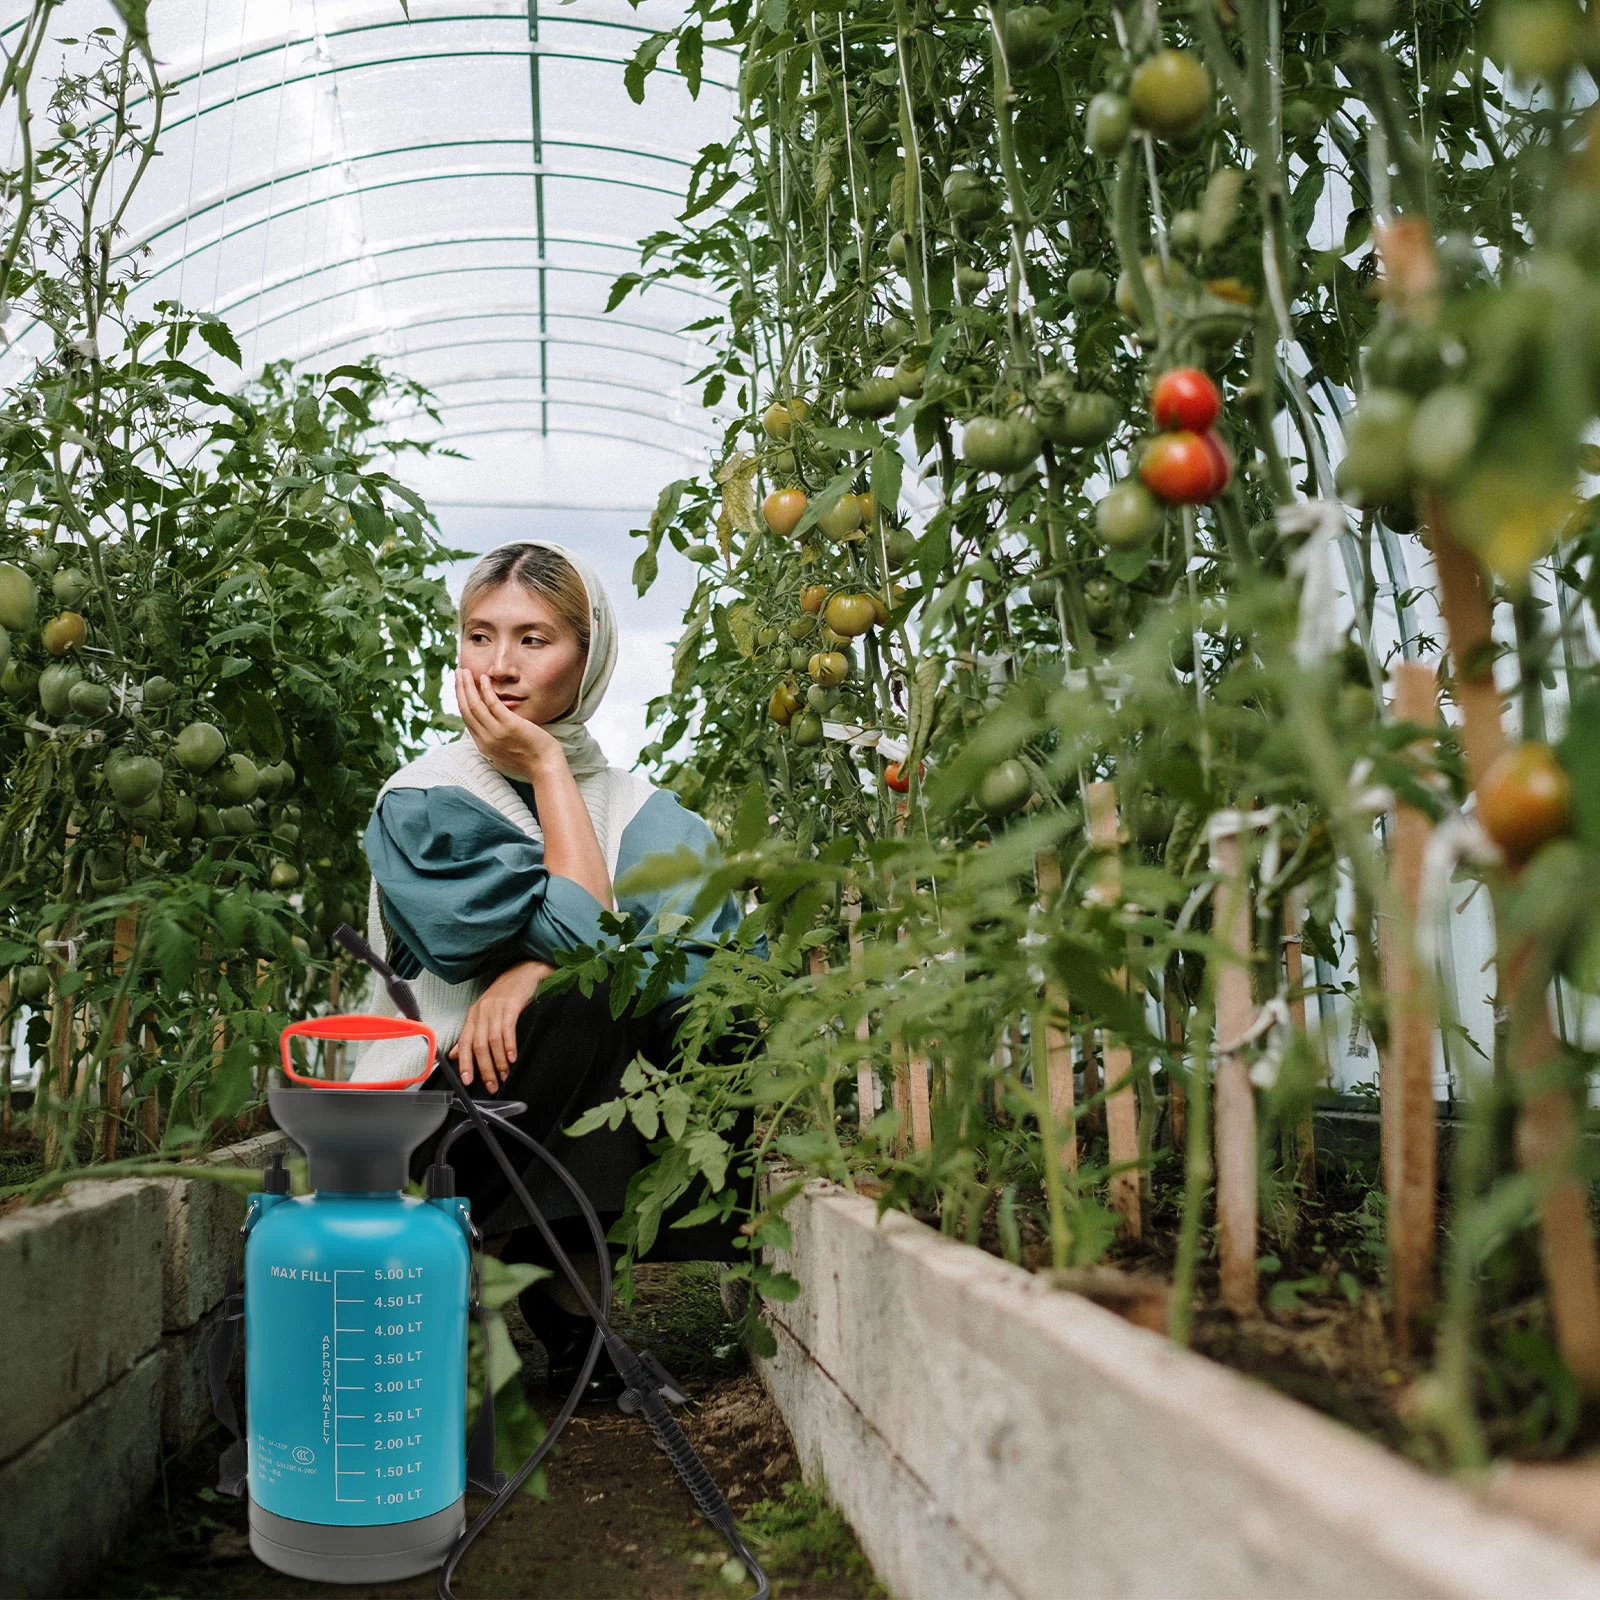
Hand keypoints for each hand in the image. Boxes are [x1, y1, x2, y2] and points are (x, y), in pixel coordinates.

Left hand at [450, 959, 553, 1093]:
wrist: (524, 973)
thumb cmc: (505, 995)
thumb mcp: (484, 1013)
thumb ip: (470, 1034)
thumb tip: (454, 1054)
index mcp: (472, 1016)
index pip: (464, 1043)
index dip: (465, 1063)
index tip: (468, 1081)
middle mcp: (481, 1012)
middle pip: (478, 1045)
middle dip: (484, 1068)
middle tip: (492, 1085)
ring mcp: (495, 1008)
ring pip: (492, 1041)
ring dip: (498, 1062)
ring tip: (504, 1075)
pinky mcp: (511, 1005)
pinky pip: (507, 1029)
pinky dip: (509, 1046)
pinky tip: (512, 1058)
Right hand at [456, 669, 565, 780]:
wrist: (546, 768)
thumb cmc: (532, 760)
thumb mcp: (506, 752)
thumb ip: (495, 740)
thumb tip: (492, 727)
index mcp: (483, 745)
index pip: (466, 719)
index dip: (461, 700)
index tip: (460, 686)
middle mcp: (486, 739)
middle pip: (466, 710)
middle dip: (460, 689)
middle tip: (458, 673)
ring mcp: (496, 733)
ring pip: (474, 705)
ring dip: (467, 685)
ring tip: (465, 671)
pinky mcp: (510, 726)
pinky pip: (492, 704)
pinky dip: (486, 689)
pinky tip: (484, 678)